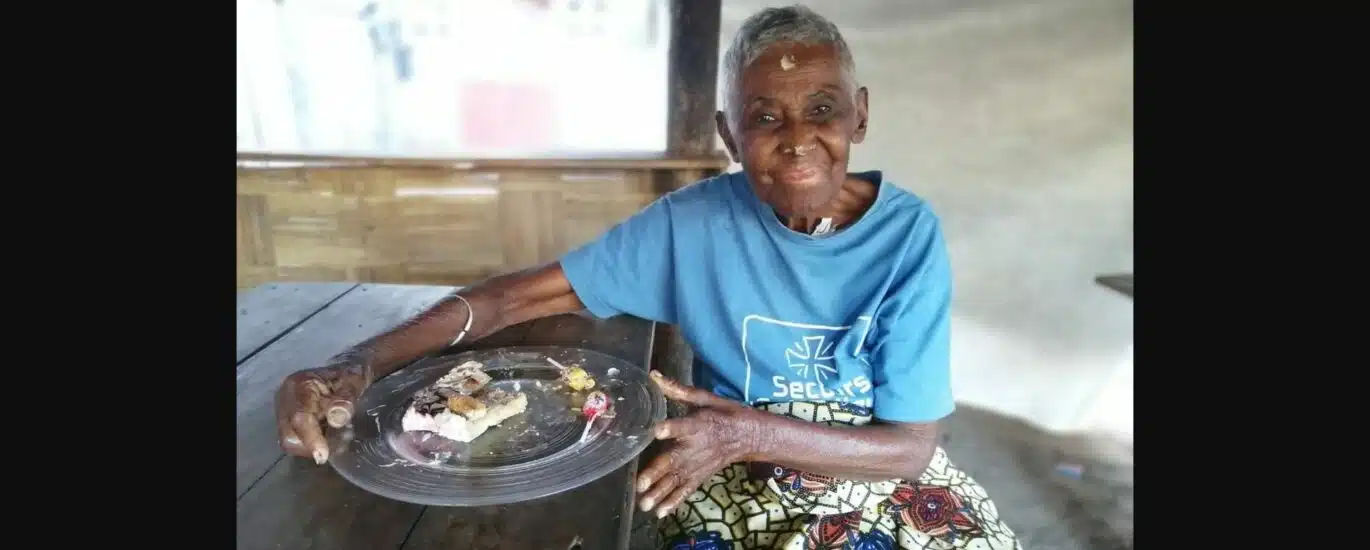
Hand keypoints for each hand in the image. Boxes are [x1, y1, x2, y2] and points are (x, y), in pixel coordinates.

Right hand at [274, 361, 368, 463]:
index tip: (323, 455)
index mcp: (300, 384)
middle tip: (338, 445)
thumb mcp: (353, 383)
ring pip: (289, 440)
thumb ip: (345, 400)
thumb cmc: (349, 376)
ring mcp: (283, 409)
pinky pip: (294, 439)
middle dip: (312, 446)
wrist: (344, 372)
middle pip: (288, 433)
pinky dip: (311, 444)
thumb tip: (336, 420)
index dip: (310, 438)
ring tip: (335, 440)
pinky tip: (327, 437)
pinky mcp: (287, 419)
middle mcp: (285, 397)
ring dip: (312, 446)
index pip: (299, 417)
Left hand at [635, 371, 762, 517]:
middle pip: (675, 461)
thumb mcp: (705, 398)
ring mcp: (699, 465)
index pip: (683, 426)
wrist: (750, 436)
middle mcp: (697, 447)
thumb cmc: (725, 413)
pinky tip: (660, 513)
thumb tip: (653, 375)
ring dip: (660, 493)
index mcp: (699, 425)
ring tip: (644, 505)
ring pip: (677, 480)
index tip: (658, 431)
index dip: (671, 428)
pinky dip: (674, 502)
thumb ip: (679, 390)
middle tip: (640, 484)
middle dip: (657, 473)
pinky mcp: (702, 476)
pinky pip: (687, 490)